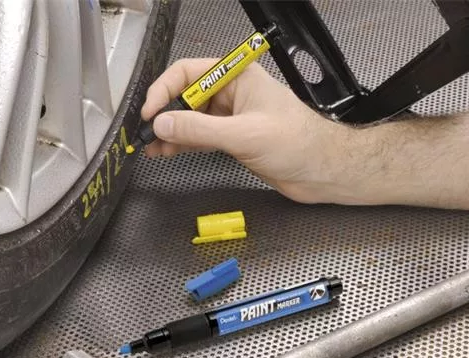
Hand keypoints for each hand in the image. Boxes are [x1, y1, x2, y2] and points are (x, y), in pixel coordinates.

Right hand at [141, 58, 353, 202]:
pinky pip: (199, 136)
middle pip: (186, 96)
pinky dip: (182, 144)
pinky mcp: (233, 138)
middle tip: (145, 133)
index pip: (189, 73)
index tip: (150, 112)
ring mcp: (231, 117)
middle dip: (164, 114)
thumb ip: (200, 129)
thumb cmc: (299, 143)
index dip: (164, 90)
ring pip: (191, 119)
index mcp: (237, 78)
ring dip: (170, 132)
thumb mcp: (244, 134)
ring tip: (149, 147)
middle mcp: (232, 94)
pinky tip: (166, 151)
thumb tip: (163, 123)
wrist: (323, 171)